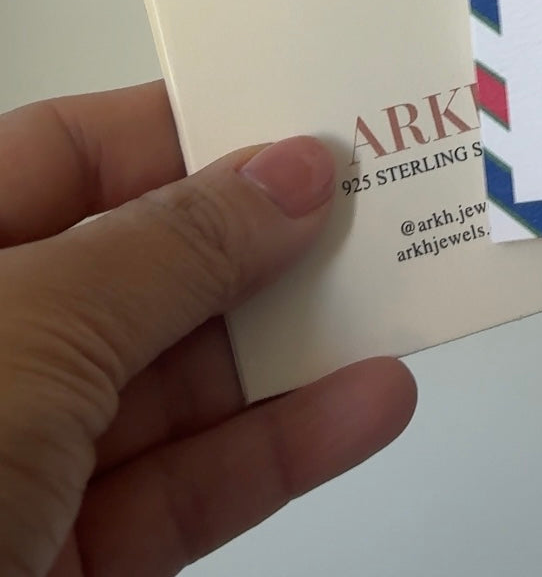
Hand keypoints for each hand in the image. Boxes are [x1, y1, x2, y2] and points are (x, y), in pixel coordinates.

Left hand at [0, 81, 415, 576]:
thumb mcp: (32, 328)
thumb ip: (171, 247)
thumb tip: (281, 176)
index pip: (68, 156)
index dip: (182, 130)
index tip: (292, 119)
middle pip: (142, 266)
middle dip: (258, 237)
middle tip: (367, 201)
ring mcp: (23, 463)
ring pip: (183, 381)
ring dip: (295, 342)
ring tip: (394, 290)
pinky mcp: (72, 560)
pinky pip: (195, 486)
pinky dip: (287, 446)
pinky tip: (363, 402)